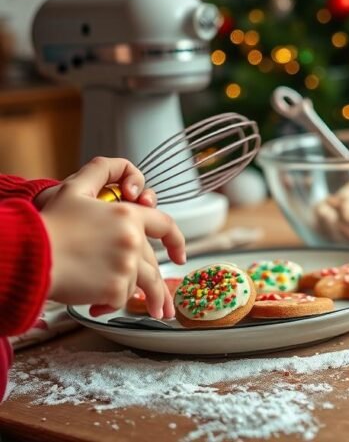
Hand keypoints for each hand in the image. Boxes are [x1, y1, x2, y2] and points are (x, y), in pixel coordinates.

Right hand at [41, 157, 186, 318]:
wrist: (30, 255)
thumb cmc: (48, 225)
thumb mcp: (74, 189)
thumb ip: (101, 173)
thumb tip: (123, 176)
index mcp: (128, 215)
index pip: (165, 225)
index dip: (176, 242)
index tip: (180, 257)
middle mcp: (132, 240)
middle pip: (152, 264)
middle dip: (159, 286)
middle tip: (164, 304)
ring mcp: (126, 265)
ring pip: (140, 283)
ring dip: (141, 298)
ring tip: (153, 313)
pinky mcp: (116, 288)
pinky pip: (122, 299)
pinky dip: (111, 303)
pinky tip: (96, 304)